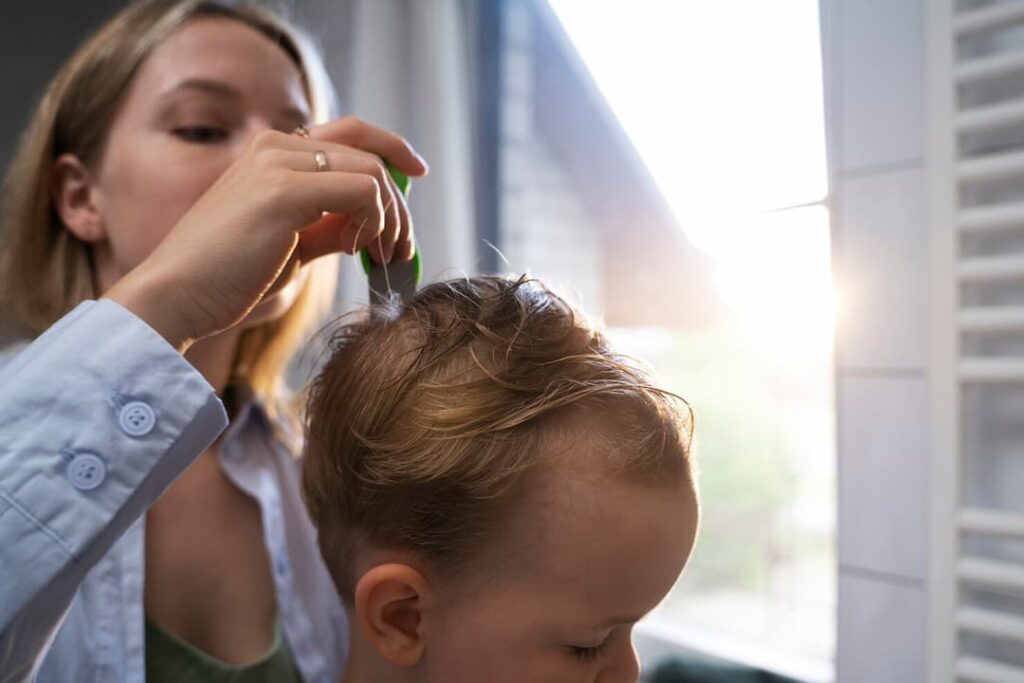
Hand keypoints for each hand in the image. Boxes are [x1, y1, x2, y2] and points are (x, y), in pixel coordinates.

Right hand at [106, 117, 427, 351]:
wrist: (175, 297)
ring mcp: (277, 163)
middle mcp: (275, 147)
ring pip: (372, 172)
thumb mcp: (290, 248)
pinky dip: (374, 221)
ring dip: (391, 219)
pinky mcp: (283, 190)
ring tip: (381, 256)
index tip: (417, 176)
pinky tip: (355, 250)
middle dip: (400, 202)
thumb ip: (327, 227)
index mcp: (273, 154)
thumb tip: (366, 227)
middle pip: (369, 150)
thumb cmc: (227, 281)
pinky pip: (362, 190)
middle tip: (402, 248)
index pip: (352, 134)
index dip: (392, 149)